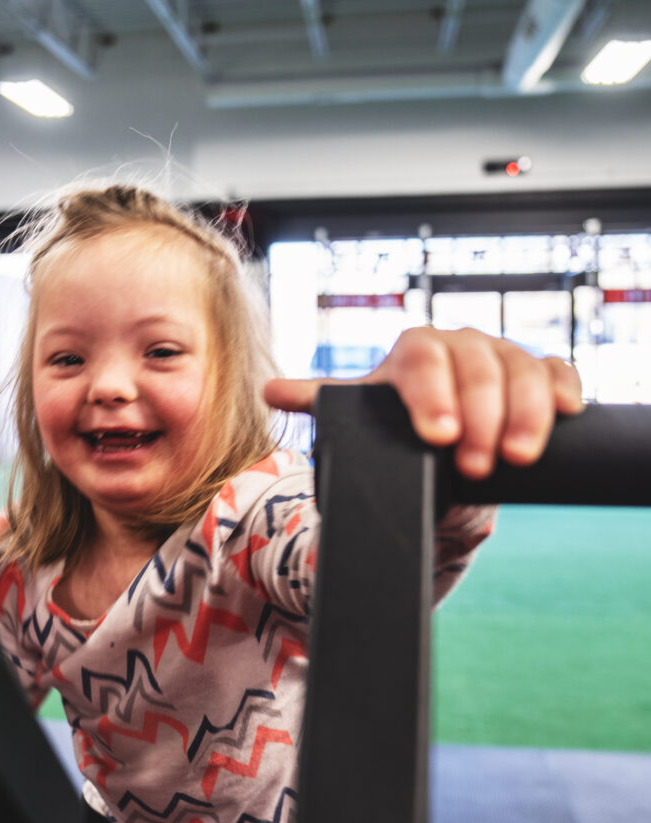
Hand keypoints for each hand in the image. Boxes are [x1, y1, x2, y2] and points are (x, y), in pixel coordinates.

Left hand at [264, 327, 583, 478]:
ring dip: (524, 413)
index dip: (434, 396)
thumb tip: (271, 392)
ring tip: (518, 456)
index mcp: (414, 351)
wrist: (433, 438)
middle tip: (476, 463)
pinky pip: (555, 373)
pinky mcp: (536, 373)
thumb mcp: (359, 415)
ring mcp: (502, 356)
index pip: (424, 362)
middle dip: (481, 416)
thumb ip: (321, 402)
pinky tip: (566, 413)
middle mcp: (460, 345)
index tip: (438, 437)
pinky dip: (561, 391)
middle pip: (479, 367)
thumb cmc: (393, 423)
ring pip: (522, 370)